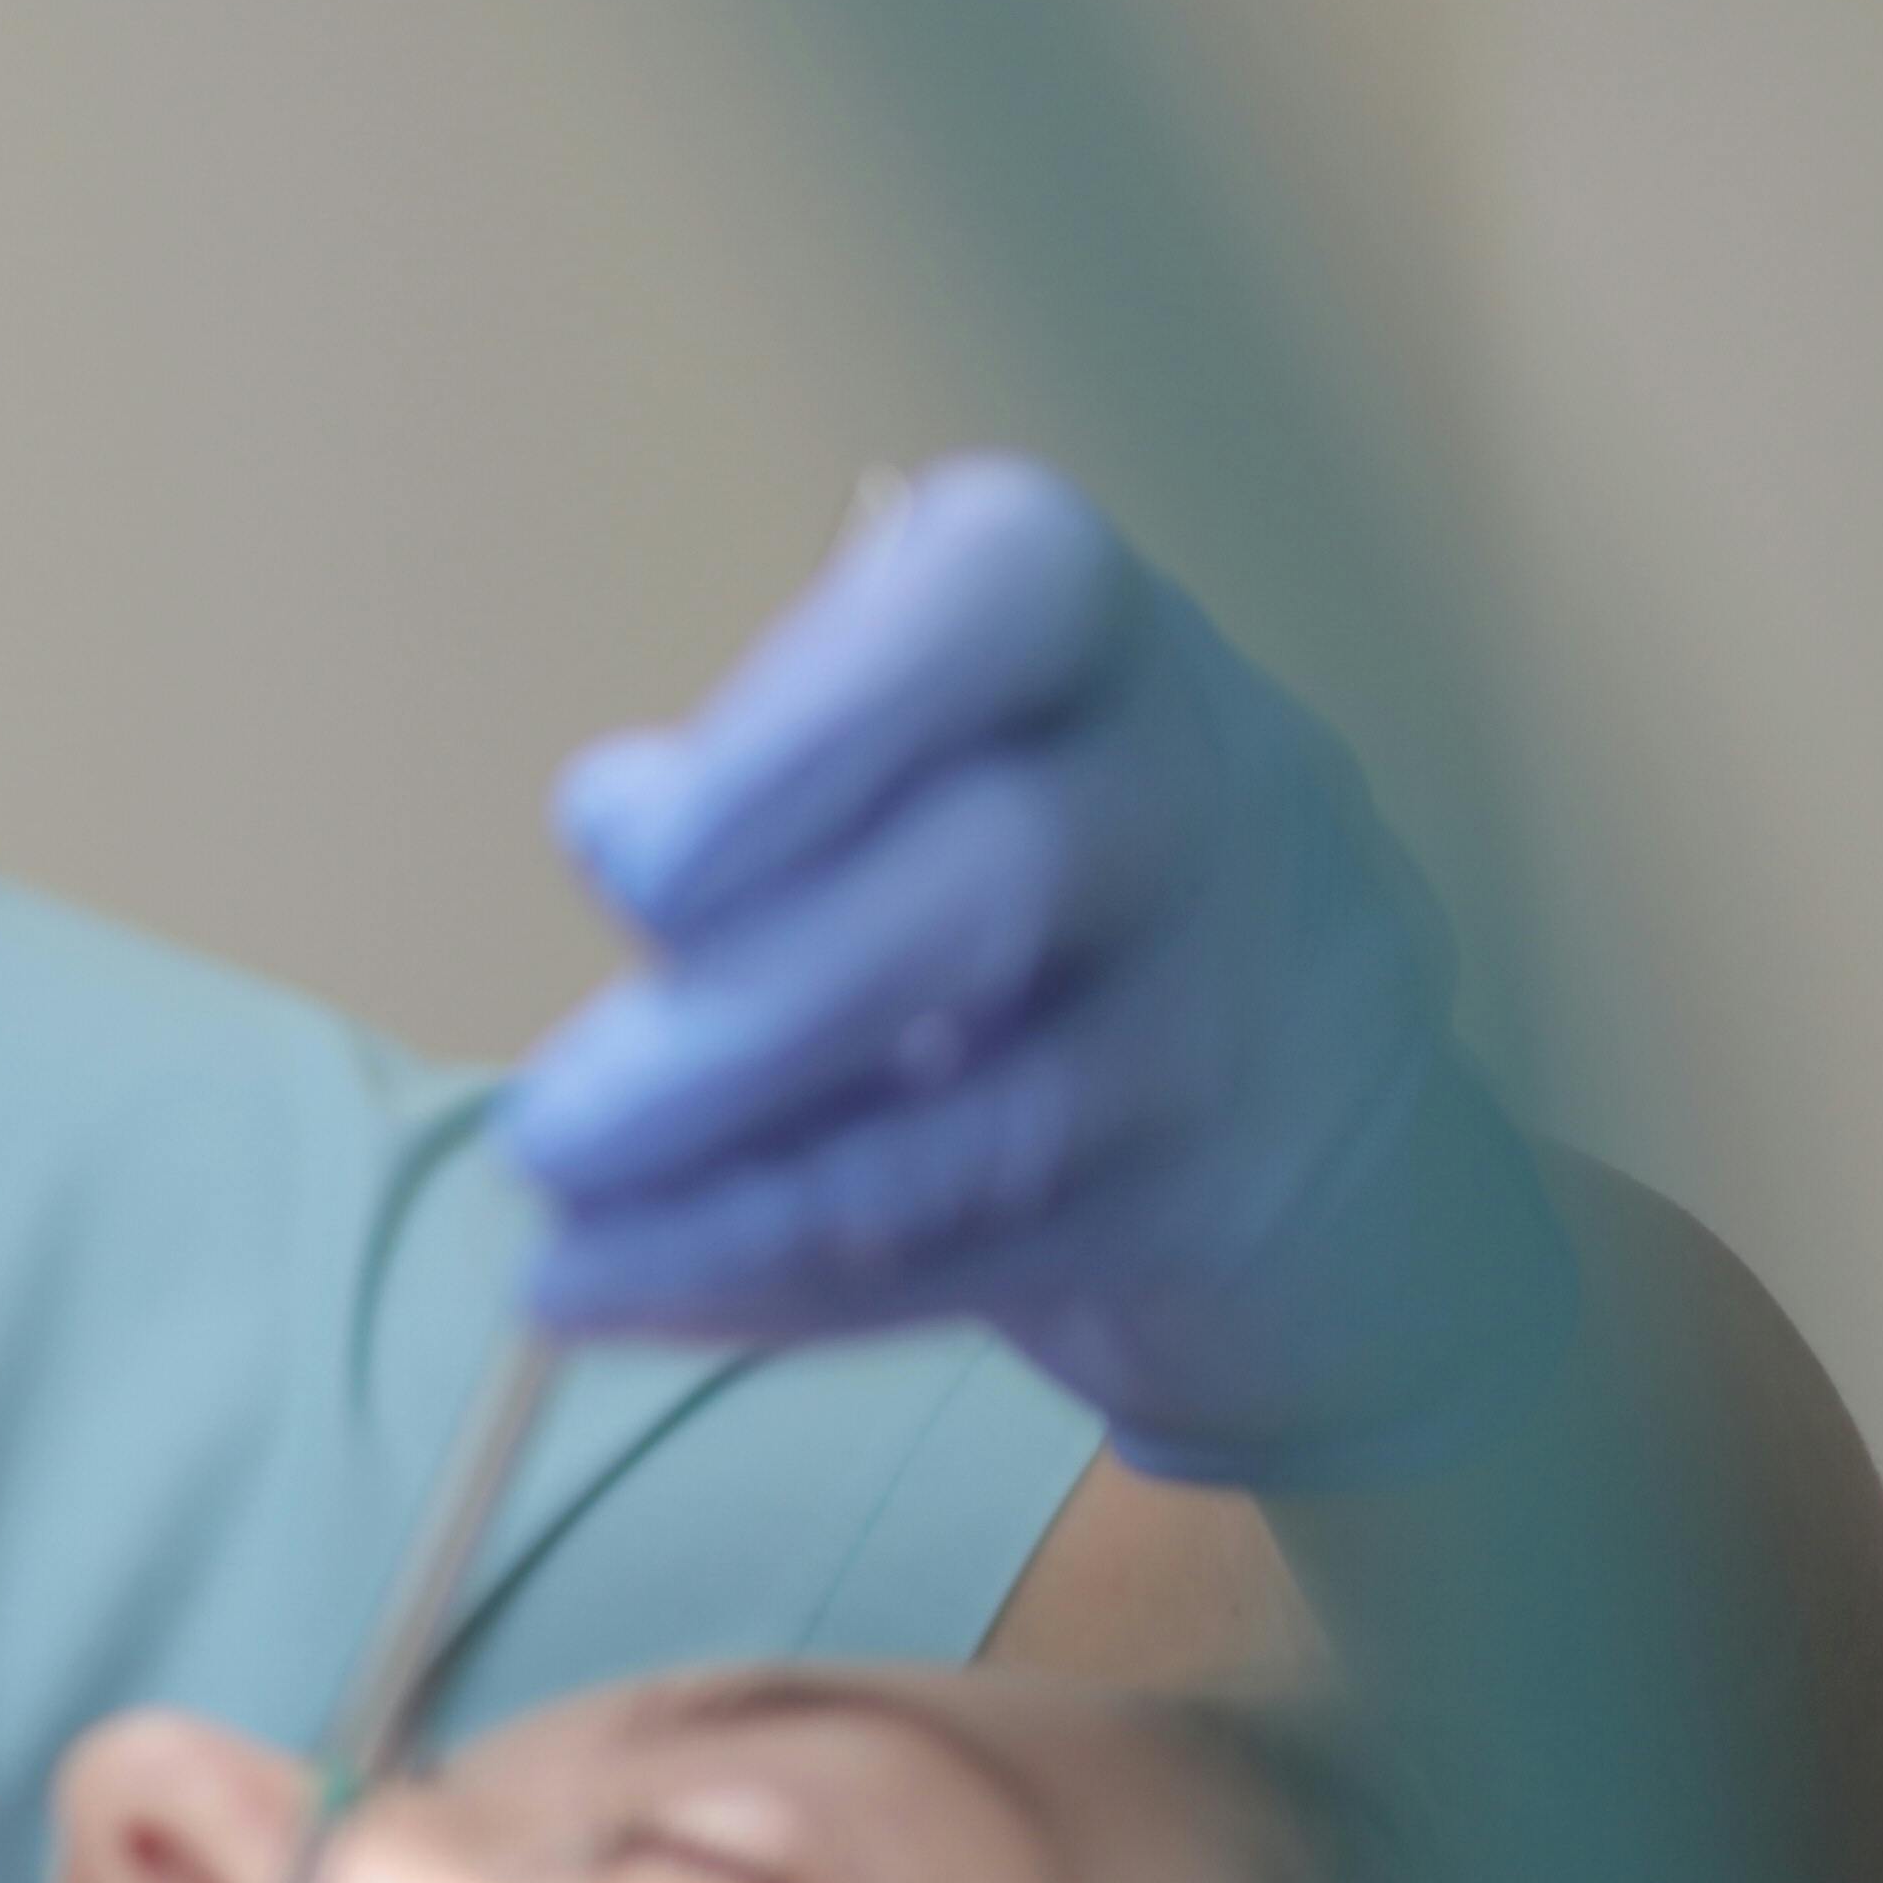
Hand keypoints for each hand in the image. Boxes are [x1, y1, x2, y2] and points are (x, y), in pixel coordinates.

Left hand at [497, 457, 1574, 1487]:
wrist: (1337, 1153)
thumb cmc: (1041, 915)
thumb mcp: (912, 798)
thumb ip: (765, 795)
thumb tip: (612, 815)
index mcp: (1095, 640)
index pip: (1005, 588)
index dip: (817, 718)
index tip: (641, 866)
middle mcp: (1209, 788)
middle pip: (996, 872)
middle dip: (750, 1014)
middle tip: (545, 1132)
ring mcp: (1247, 1003)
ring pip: (1001, 1104)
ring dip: (750, 1190)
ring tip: (558, 1254)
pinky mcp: (1232, 1199)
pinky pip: (998, 1250)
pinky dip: (796, 1284)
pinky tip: (641, 1293)